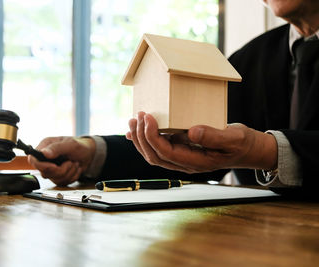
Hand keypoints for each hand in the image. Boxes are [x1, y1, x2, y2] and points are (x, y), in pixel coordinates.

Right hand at [27, 137, 95, 185]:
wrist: (89, 154)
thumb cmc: (79, 146)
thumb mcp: (70, 144)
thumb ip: (56, 148)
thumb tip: (44, 153)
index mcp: (45, 147)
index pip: (33, 160)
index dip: (41, 166)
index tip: (54, 166)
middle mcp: (46, 159)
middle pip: (44, 173)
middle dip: (61, 170)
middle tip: (69, 162)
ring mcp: (52, 169)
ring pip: (54, 179)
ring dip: (68, 173)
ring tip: (73, 163)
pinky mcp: (58, 176)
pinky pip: (62, 183)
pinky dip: (72, 177)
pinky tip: (74, 168)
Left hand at [126, 112, 277, 173]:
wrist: (247, 150)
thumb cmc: (242, 144)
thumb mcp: (234, 138)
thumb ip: (214, 136)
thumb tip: (192, 132)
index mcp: (196, 162)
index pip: (166, 152)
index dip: (153, 136)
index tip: (148, 118)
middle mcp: (185, 163)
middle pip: (155, 155)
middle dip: (142, 137)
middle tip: (138, 117)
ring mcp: (181, 159)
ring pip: (153, 154)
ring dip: (140, 139)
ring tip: (133, 121)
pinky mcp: (181, 151)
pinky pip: (158, 149)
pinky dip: (145, 140)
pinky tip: (136, 131)